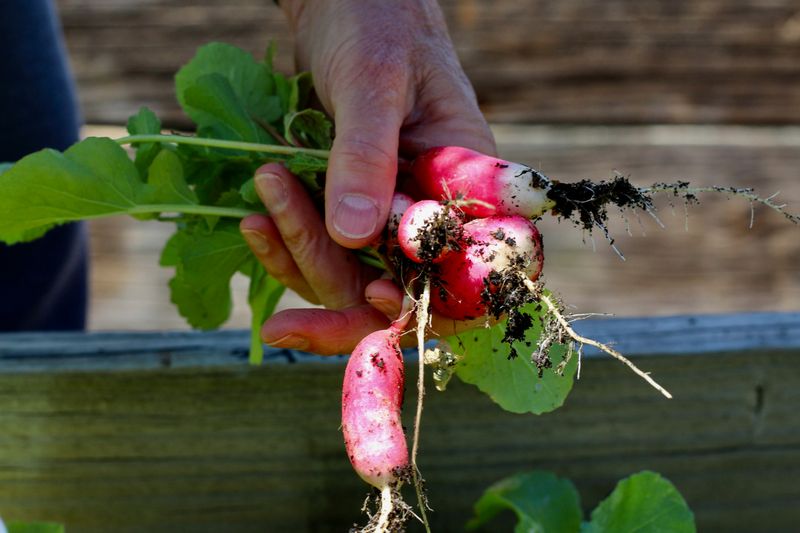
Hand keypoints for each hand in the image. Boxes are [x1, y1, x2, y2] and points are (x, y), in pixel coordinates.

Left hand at [241, 0, 494, 354]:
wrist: (343, 0)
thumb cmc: (376, 21)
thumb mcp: (373, 81)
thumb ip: (366, 155)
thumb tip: (352, 236)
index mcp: (466, 183)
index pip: (466, 268)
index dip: (427, 301)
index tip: (372, 300)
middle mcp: (431, 208)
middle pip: (399, 288)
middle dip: (337, 300)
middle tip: (279, 308)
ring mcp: (387, 212)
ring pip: (351, 274)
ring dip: (301, 251)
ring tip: (262, 198)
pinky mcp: (347, 207)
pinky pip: (320, 249)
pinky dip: (285, 243)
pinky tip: (255, 219)